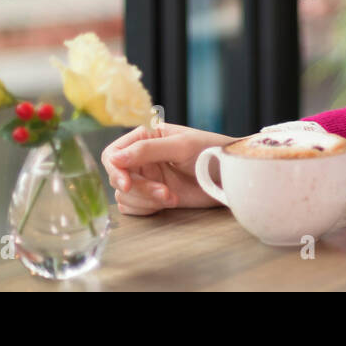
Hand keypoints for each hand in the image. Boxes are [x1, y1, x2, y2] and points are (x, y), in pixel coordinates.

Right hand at [101, 122, 236, 214]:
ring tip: (172, 197)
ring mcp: (147, 178)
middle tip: (164, 193)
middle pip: (117, 177)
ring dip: (146, 200)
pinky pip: (133, 208)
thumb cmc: (212, 151)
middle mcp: (142, 157)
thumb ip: (148, 150)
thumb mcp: (181, 146)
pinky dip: (147, 209)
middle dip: (139, 188)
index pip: (113, 153)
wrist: (231, 176)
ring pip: (124, 195)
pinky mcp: (153, 197)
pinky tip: (169, 202)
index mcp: (146, 137)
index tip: (127, 183)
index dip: (115, 169)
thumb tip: (115, 158)